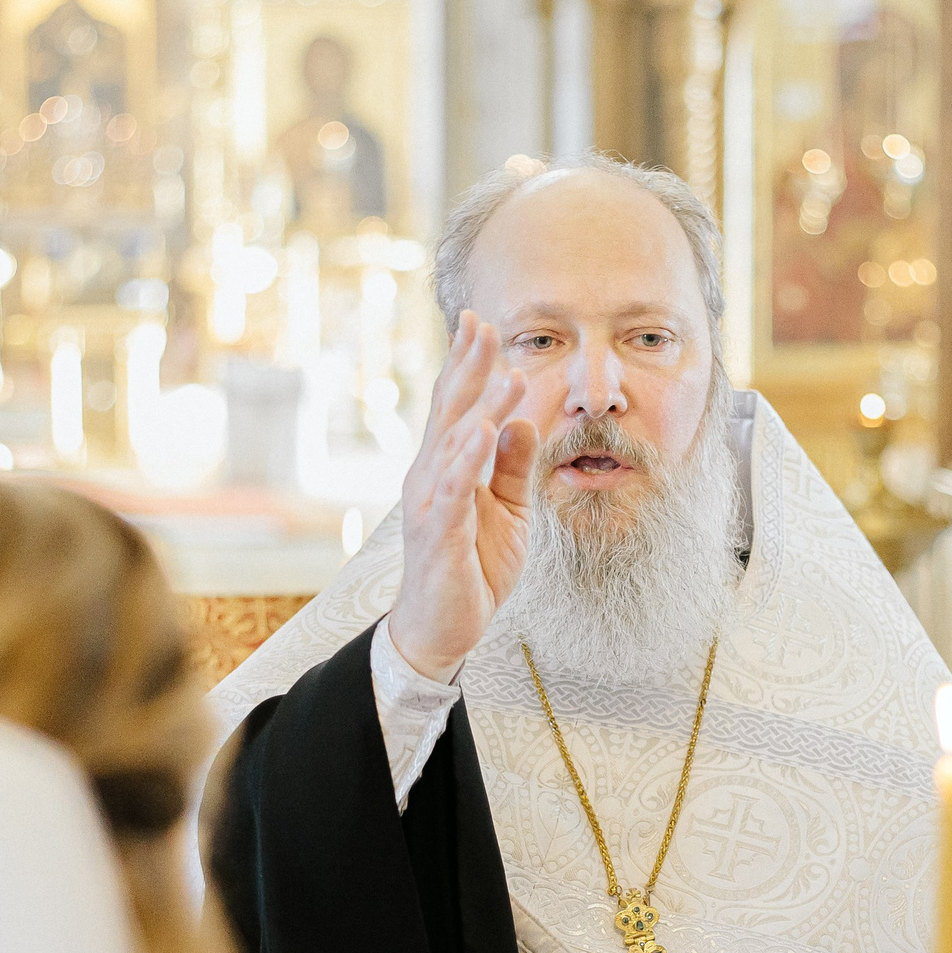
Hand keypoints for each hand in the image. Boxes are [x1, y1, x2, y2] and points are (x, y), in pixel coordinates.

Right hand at [385, 311, 538, 680]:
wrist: (442, 628)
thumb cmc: (472, 570)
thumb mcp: (506, 511)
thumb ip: (511, 468)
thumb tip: (521, 422)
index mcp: (445, 469)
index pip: (454, 407)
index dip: (466, 365)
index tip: (480, 323)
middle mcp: (430, 477)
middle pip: (449, 412)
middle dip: (469, 368)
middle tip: (486, 325)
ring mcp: (431, 504)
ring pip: (455, 444)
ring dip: (481, 406)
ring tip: (507, 373)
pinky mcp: (440, 534)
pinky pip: (454, 489)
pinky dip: (467, 458)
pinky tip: (483, 431)